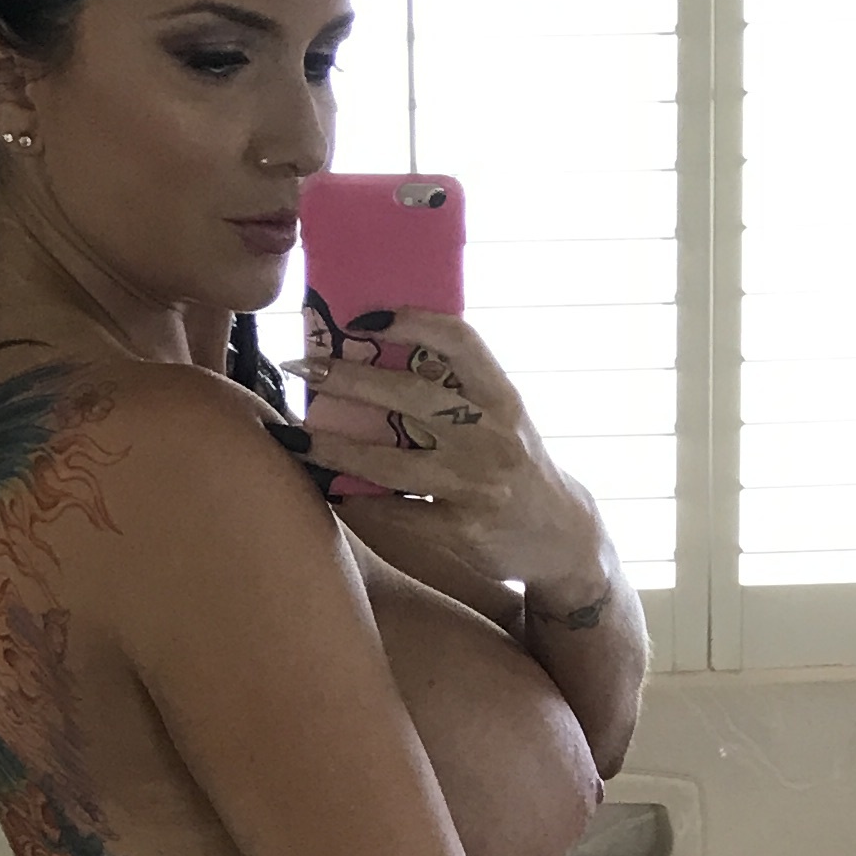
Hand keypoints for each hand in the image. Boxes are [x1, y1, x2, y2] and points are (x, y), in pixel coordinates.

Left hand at [299, 307, 613, 608]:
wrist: (560, 536)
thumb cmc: (515, 465)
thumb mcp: (502, 416)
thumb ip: (459, 387)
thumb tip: (383, 350)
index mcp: (502, 396)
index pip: (460, 341)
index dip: (412, 322)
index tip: (364, 318)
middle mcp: (492, 434)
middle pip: (410, 396)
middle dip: (349, 379)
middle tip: (303, 366)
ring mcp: (477, 484)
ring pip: (391, 462)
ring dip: (335, 447)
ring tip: (294, 435)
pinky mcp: (463, 529)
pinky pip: (397, 513)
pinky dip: (358, 502)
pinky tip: (326, 489)